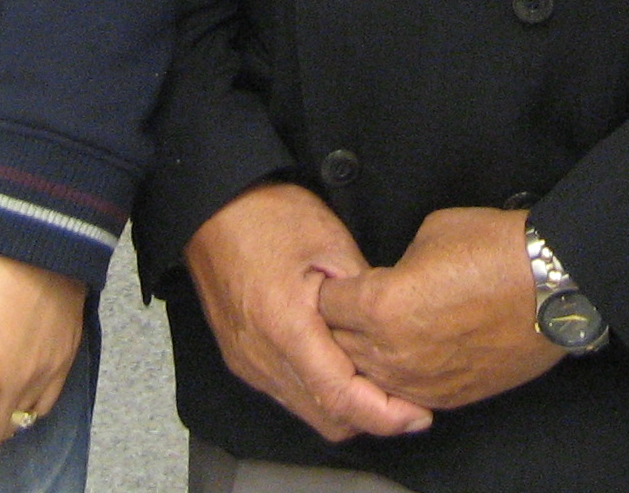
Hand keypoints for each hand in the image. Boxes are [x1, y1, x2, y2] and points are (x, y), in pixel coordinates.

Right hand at [184, 182, 431, 442]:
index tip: (418, 415)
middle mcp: (262, 357)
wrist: (210, 208)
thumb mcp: (331, 243)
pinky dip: (320, 393)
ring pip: (307, 412)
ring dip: (346, 408)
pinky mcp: (242, 359)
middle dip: (371, 418)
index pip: (340, 397)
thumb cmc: (268, 215)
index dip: (384, 415)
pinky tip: (342, 368)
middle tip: (408, 400)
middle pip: (326, 419)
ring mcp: (248, 362)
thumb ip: (364, 296)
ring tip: (380, 384)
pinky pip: (288, 394)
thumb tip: (391, 332)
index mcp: (285, 325)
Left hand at [317, 207, 562, 413]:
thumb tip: (393, 279)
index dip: (330, 286)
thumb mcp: (431, 233)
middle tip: (349, 306)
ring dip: (364, 354)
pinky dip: (396, 375)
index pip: (326, 304)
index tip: (338, 280)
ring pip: (367, 376)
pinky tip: (404, 355)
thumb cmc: (498, 251)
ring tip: (376, 331)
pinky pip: (403, 393)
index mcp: (381, 306)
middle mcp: (393, 352)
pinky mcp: (448, 396)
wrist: (554, 286)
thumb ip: (397, 264)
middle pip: (338, 345)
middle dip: (338, 324)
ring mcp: (421, 380)